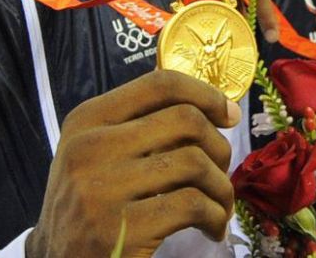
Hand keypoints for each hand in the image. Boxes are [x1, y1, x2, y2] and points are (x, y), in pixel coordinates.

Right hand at [26, 70, 241, 257]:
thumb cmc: (88, 206)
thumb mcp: (96, 155)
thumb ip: (137, 125)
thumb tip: (206, 100)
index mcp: (86, 120)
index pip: (159, 84)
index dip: (205, 94)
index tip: (229, 114)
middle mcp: (90, 147)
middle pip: (185, 120)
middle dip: (219, 145)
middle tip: (222, 170)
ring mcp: (102, 189)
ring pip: (194, 162)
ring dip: (221, 187)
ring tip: (219, 206)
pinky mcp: (121, 230)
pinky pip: (192, 205)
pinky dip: (214, 216)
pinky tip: (211, 228)